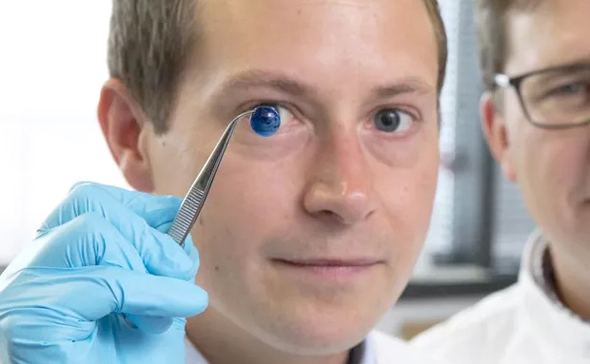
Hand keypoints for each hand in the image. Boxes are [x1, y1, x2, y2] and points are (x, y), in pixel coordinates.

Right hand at [0, 182, 207, 363]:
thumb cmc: (125, 362)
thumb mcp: (156, 302)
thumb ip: (163, 261)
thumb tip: (176, 216)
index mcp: (56, 259)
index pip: (86, 199)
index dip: (139, 204)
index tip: (177, 218)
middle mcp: (33, 268)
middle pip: (88, 203)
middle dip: (147, 235)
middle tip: (179, 273)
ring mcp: (25, 290)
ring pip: (92, 231)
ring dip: (146, 268)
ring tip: (164, 311)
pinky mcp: (31, 318)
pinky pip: (104, 282)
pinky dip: (149, 294)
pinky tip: (164, 318)